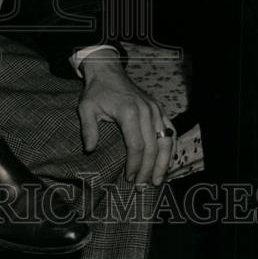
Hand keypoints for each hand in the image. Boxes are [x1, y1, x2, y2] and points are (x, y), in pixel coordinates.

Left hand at [77, 51, 173, 185]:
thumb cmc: (97, 91)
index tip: (129, 179)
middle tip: (142, 187)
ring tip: (158, 180)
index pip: (137, 146)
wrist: (108, 71)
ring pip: (166, 141)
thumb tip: (90, 150)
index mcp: (129, 112)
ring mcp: (155, 109)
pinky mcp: (159, 108)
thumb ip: (88, 129)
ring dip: (163, 163)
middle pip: (153, 147)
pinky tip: (167, 162)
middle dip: (148, 170)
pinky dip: (171, 147)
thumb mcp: (86, 108)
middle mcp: (147, 111)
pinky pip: (170, 130)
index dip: (135, 165)